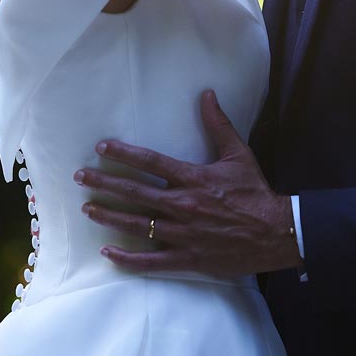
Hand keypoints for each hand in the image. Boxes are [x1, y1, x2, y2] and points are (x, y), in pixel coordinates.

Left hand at [74, 90, 299, 277]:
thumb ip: (218, 124)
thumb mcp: (238, 154)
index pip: (150, 162)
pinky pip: (151, 261)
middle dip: (105, 183)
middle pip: (135, 192)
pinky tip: (107, 253)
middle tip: (81, 177)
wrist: (274, 233)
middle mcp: (183, 204)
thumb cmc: (254, 192)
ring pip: (137, 224)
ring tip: (87, 208)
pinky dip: (127, 259)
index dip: (123, 153)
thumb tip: (207, 94)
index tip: (101, 148)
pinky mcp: (187, 257)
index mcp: (193, 178)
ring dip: (109, 216)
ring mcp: (182, 233)